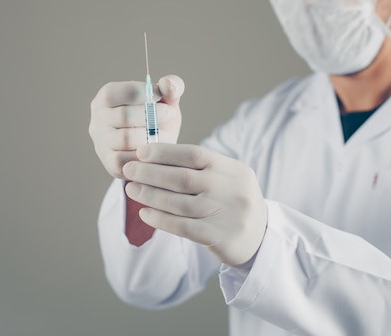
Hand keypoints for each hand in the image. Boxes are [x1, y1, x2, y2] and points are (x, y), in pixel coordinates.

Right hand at [89, 75, 183, 178]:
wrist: (156, 149)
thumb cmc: (158, 118)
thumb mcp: (166, 100)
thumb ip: (171, 86)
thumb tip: (168, 85)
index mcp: (106, 98)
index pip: (114, 92)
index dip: (140, 92)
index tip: (161, 96)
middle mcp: (98, 119)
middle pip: (123, 116)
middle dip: (151, 114)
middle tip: (170, 114)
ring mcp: (101, 142)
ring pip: (125, 138)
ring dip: (151, 136)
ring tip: (167, 133)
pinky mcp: (110, 163)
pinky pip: (127, 159)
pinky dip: (145, 155)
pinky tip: (158, 149)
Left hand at [123, 143, 267, 266]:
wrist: (260, 238)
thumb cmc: (232, 201)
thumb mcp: (227, 178)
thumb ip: (200, 168)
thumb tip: (153, 159)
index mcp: (234, 170)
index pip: (195, 154)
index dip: (165, 152)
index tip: (142, 152)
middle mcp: (232, 190)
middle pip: (184, 178)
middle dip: (151, 173)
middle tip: (129, 170)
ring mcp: (226, 215)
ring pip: (180, 203)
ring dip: (150, 195)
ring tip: (132, 190)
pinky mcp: (219, 238)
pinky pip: (183, 227)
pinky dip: (160, 219)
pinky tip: (145, 213)